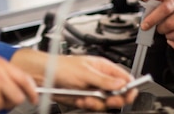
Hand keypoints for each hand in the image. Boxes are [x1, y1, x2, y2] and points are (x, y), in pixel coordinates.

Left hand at [11, 49, 135, 110]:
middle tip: (108, 99)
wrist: (44, 76)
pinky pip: (94, 107)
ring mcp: (93, 90)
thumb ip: (104, 79)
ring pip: (106, 103)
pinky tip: (81, 100)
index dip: (128, 86)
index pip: (123, 77)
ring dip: (98, 103)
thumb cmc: (61, 66)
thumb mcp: (85, 72)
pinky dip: (88, 105)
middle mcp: (100, 79)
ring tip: (87, 98)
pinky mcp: (86, 99)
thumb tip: (122, 83)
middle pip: (118, 93)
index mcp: (103, 67)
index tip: (128, 94)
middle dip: (113, 98)